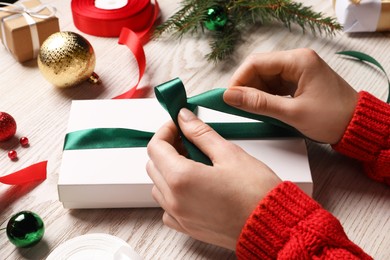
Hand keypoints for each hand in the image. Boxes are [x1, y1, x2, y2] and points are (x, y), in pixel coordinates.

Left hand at [146, 108, 280, 249]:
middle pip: (153, 165)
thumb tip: (184, 118)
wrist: (272, 226)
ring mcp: (179, 216)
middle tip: (187, 140)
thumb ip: (200, 134)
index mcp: (182, 178)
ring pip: (158, 186)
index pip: (156, 147)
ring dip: (168, 170)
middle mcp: (174, 200)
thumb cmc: (256, 192)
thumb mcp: (228, 153)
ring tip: (193, 162)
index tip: (178, 125)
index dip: (166, 130)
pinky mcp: (187, 227)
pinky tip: (192, 186)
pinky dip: (172, 193)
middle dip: (166, 148)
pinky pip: (167, 207)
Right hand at [223, 48, 358, 143]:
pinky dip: (265, 97)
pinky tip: (261, 108)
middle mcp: (297, 61)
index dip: (238, 80)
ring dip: (254, 93)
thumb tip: (230, 96)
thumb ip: (259, 104)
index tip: (228, 98)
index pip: (256, 63)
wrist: (357, 126)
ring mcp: (298, 70)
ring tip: (249, 110)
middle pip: (259, 69)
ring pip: (265, 78)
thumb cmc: (333, 118)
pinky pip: (274, 85)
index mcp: (298, 61)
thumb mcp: (292, 113)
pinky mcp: (298, 81)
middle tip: (236, 106)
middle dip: (245, 87)